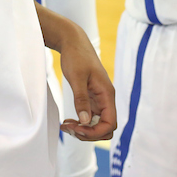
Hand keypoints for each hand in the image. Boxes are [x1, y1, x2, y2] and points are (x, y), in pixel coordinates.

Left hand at [57, 27, 116, 141]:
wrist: (73, 42)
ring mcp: (99, 100)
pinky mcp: (92, 99)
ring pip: (97, 125)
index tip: (77, 128)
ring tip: (66, 126)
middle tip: (69, 128)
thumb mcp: (77, 77)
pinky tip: (69, 121)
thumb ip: (81, 100)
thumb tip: (85, 121)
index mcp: (107, 94)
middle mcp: (106, 99)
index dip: (95, 132)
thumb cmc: (76, 56)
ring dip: (83, 130)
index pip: (110, 124)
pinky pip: (90, 118)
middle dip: (88, 134)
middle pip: (105, 128)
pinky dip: (81, 123)